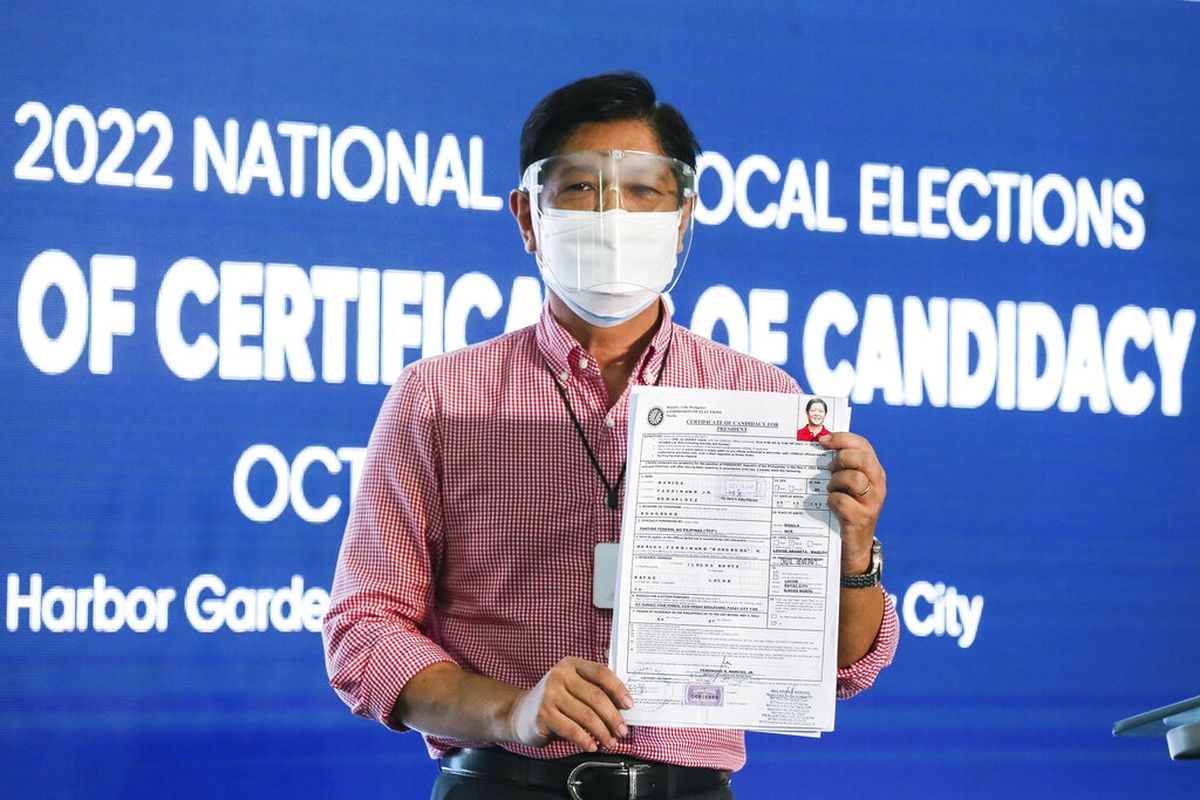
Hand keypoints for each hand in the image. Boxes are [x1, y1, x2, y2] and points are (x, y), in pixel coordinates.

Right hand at [507, 657, 632, 751]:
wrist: (519, 712)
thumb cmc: (553, 701)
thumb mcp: (571, 688)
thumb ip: (592, 691)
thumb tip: (622, 709)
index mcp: (571, 665)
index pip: (600, 672)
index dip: (618, 688)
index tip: (629, 704)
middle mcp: (560, 676)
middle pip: (596, 697)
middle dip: (613, 717)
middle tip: (622, 730)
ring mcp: (550, 695)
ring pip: (586, 715)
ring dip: (603, 732)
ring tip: (611, 742)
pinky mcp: (544, 714)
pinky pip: (572, 729)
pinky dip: (586, 740)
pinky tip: (592, 745)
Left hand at [820, 432, 885, 573]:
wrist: (853, 548)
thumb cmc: (846, 510)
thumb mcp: (847, 486)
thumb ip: (841, 467)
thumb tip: (818, 445)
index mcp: (875, 472)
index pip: (863, 445)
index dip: (842, 439)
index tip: (822, 441)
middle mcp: (878, 485)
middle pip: (861, 458)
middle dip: (840, 459)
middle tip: (829, 470)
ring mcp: (872, 502)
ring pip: (853, 478)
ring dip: (835, 482)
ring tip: (831, 491)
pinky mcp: (861, 518)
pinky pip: (841, 501)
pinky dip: (831, 501)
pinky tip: (830, 506)